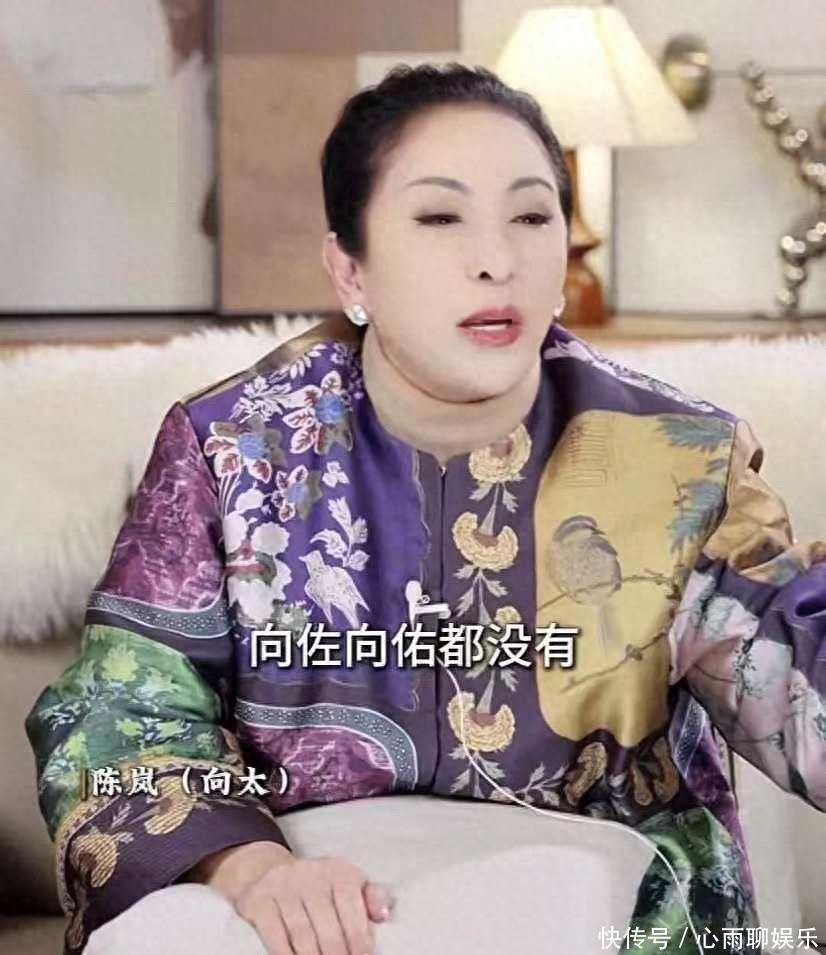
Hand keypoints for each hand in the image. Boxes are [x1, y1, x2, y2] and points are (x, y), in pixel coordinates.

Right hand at [186, 840, 393, 954]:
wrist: (267, 870)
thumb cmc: (318, 886)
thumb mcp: (347, 884)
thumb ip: (371, 898)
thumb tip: (384, 915)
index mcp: (339, 871)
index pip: (352, 908)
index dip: (359, 940)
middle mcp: (311, 874)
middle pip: (328, 928)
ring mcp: (283, 886)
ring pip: (302, 936)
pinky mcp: (259, 900)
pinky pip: (275, 937)